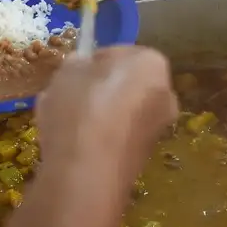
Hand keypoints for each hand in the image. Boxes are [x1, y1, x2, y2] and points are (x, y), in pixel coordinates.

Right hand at [34, 46, 177, 190]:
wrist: (86, 174)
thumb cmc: (80, 108)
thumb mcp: (67, 70)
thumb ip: (77, 63)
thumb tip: (82, 67)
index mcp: (152, 63)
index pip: (118, 52)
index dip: (91, 61)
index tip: (71, 73)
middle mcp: (165, 94)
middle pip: (122, 84)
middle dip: (95, 89)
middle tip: (66, 96)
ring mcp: (157, 128)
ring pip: (118, 112)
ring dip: (94, 114)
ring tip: (61, 123)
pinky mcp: (142, 157)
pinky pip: (115, 136)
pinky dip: (96, 137)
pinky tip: (70, 145)